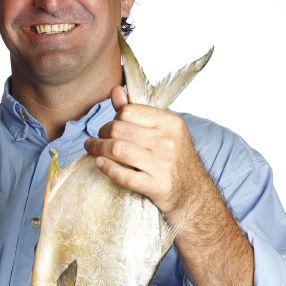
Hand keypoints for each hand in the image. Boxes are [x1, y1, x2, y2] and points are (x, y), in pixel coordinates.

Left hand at [83, 85, 210, 225]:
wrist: (193, 194)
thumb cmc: (174, 161)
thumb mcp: (164, 131)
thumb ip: (138, 112)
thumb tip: (116, 92)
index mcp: (170, 123)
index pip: (128, 111)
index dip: (114, 119)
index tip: (109, 128)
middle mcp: (167, 141)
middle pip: (119, 129)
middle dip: (101, 134)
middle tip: (97, 141)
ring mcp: (162, 164)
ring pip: (117, 149)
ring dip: (97, 149)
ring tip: (92, 150)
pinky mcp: (156, 186)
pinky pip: (124, 175)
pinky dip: (107, 168)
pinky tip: (99, 164)